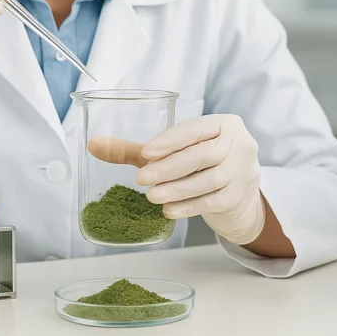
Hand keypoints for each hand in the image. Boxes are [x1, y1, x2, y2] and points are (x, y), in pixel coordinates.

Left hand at [88, 114, 265, 244]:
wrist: (236, 194)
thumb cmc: (198, 165)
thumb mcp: (171, 153)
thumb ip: (134, 150)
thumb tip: (92, 144)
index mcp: (224, 124)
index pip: (196, 129)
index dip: (171, 140)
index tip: (145, 153)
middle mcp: (240, 144)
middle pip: (203, 155)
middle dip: (170, 167)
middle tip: (141, 179)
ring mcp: (243, 171)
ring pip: (209, 180)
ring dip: (177, 189)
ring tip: (152, 196)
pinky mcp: (240, 195)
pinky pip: (213, 201)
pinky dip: (189, 206)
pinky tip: (169, 211)